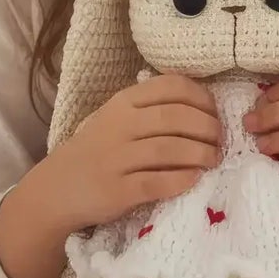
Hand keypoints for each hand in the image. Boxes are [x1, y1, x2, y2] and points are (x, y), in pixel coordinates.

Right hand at [42, 72, 221, 231]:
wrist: (58, 188)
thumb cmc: (98, 150)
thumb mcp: (118, 118)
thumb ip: (151, 108)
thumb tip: (205, 106)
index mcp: (124, 102)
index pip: (172, 87)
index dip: (202, 98)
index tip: (215, 113)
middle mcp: (120, 125)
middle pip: (177, 117)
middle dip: (208, 127)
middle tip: (220, 140)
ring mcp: (117, 158)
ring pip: (170, 148)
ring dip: (201, 154)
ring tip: (213, 160)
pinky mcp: (117, 190)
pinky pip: (157, 182)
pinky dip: (181, 179)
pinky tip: (194, 179)